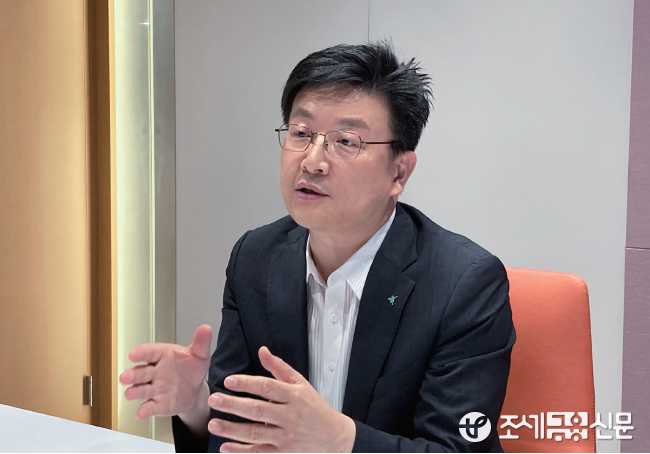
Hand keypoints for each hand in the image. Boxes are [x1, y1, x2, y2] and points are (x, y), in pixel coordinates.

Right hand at [119, 324, 212, 419]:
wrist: (195, 389)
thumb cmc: (192, 368)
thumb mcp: (199, 354)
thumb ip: (201, 342)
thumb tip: (206, 328)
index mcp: (163, 355)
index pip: (150, 352)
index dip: (141, 353)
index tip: (133, 354)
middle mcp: (154, 371)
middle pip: (141, 372)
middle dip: (132, 374)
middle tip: (125, 377)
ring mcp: (154, 388)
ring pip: (141, 389)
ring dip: (134, 391)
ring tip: (129, 393)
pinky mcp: (157, 404)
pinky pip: (149, 407)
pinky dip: (144, 410)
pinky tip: (141, 413)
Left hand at [207, 346, 355, 452]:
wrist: (334, 438)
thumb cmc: (315, 408)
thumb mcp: (301, 384)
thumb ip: (279, 368)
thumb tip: (262, 351)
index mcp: (294, 396)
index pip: (267, 387)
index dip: (247, 383)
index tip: (229, 381)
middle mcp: (290, 416)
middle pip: (258, 410)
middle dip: (234, 405)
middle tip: (214, 400)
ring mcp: (286, 437)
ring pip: (255, 433)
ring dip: (232, 430)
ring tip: (213, 424)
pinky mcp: (283, 453)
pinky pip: (259, 453)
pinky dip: (241, 451)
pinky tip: (225, 447)